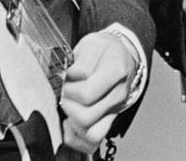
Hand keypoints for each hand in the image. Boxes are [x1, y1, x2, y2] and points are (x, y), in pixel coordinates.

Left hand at [59, 31, 137, 153]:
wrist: (120, 55)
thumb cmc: (104, 50)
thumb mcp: (92, 44)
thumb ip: (80, 62)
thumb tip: (70, 78)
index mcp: (116, 71)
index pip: (87, 93)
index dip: (70, 88)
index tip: (66, 79)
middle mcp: (118, 94)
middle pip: (87, 117)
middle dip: (68, 106)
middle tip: (65, 94)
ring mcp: (115, 110)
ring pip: (91, 133)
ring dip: (72, 122)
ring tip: (69, 106)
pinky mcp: (109, 120)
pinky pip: (92, 141)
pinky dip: (76, 136)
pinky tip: (70, 121)